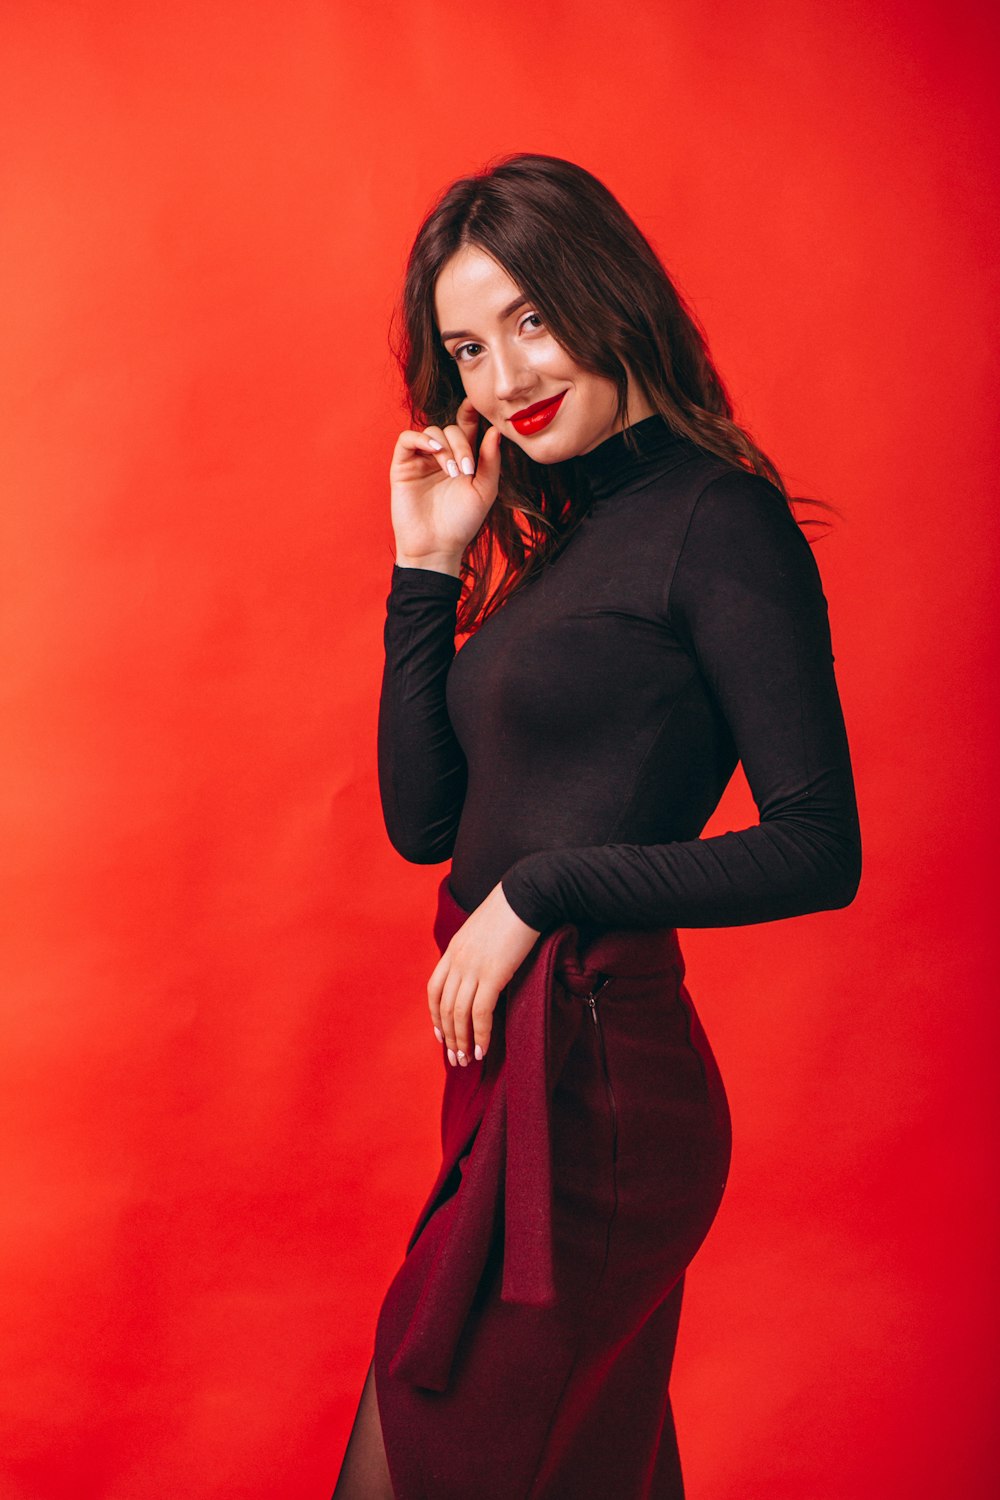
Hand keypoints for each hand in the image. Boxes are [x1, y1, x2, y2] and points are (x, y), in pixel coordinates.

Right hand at [389, 396, 502, 569]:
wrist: (437, 545)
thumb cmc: (462, 522)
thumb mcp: (484, 490)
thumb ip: (490, 461)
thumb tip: (495, 430)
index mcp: (463, 459)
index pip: (466, 427)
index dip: (470, 413)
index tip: (475, 405)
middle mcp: (442, 456)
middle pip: (451, 428)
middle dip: (462, 444)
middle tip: (467, 470)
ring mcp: (421, 460)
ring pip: (432, 431)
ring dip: (446, 446)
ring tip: (452, 472)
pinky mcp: (402, 465)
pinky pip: (407, 439)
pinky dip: (421, 439)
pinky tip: (435, 451)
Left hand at [427, 880, 541, 1066]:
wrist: (527, 894)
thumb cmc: (512, 910)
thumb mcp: (483, 930)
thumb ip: (476, 951)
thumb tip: (483, 971)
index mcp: (453, 949)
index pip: (434, 990)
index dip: (435, 1016)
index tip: (442, 1035)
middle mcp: (458, 960)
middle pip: (444, 1007)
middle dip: (449, 1037)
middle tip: (456, 1059)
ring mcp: (473, 968)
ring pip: (459, 1014)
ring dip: (463, 1041)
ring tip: (468, 1060)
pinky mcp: (493, 974)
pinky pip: (481, 1012)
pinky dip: (481, 1034)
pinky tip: (484, 1048)